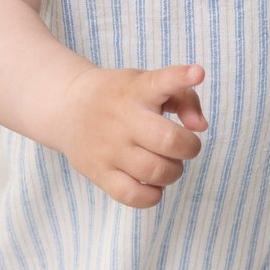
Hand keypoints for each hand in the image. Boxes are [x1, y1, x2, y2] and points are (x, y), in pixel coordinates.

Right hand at [54, 64, 207, 207]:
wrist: (68, 106)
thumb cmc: (122, 96)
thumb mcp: (149, 83)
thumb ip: (184, 98)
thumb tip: (201, 127)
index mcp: (138, 90)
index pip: (160, 82)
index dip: (181, 78)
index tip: (198, 73)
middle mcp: (124, 118)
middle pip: (168, 140)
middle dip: (189, 147)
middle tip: (184, 146)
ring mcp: (110, 148)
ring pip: (156, 172)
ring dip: (173, 171)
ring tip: (167, 163)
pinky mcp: (99, 172)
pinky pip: (133, 196)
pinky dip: (153, 195)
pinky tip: (153, 183)